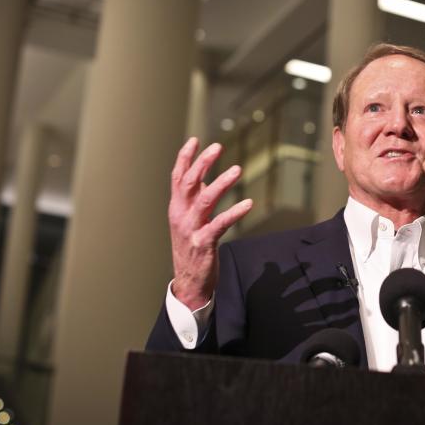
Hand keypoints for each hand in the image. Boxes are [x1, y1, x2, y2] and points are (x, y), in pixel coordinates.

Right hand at [168, 138, 252, 309]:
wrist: (188, 283)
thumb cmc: (191, 249)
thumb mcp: (189, 220)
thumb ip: (194, 199)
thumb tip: (203, 176)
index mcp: (176, 208)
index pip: (178, 177)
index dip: (185, 158)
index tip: (195, 140)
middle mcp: (180, 216)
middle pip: (189, 183)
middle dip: (202, 163)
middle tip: (217, 147)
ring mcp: (191, 230)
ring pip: (204, 200)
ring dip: (221, 183)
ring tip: (237, 170)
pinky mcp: (203, 244)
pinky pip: (219, 224)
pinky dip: (234, 213)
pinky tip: (248, 204)